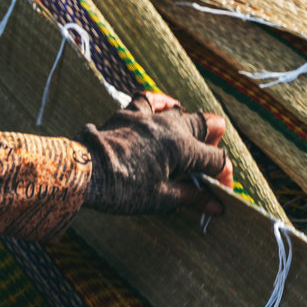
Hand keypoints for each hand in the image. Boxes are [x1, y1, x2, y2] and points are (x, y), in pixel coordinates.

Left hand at [78, 93, 233, 215]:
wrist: (83, 172)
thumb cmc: (122, 188)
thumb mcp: (160, 198)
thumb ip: (191, 197)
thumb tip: (216, 206)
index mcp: (183, 148)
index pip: (217, 159)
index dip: (223, 177)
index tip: (220, 192)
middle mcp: (170, 127)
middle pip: (207, 125)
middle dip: (213, 143)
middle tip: (203, 165)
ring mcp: (148, 117)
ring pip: (181, 111)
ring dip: (188, 126)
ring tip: (185, 143)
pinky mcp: (127, 114)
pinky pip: (149, 100)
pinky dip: (160, 103)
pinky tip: (164, 108)